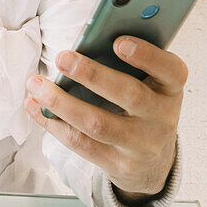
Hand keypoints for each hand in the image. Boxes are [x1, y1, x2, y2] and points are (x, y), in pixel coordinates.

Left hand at [23, 36, 185, 202]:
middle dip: (93, 75)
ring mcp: (142, 145)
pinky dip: (53, 124)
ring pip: (98, 124)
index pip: (171, 70)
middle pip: (130, 95)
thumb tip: (83, 45)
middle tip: (62, 57)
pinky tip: (35, 107)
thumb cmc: (141, 106)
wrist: (151, 161)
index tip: (118, 42)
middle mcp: (162, 118)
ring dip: (61, 102)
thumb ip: (126, 64)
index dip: (147, 55)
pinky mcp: (118, 165)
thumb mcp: (146, 84)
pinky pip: (81, 144)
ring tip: (35, 84)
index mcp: (170, 89)